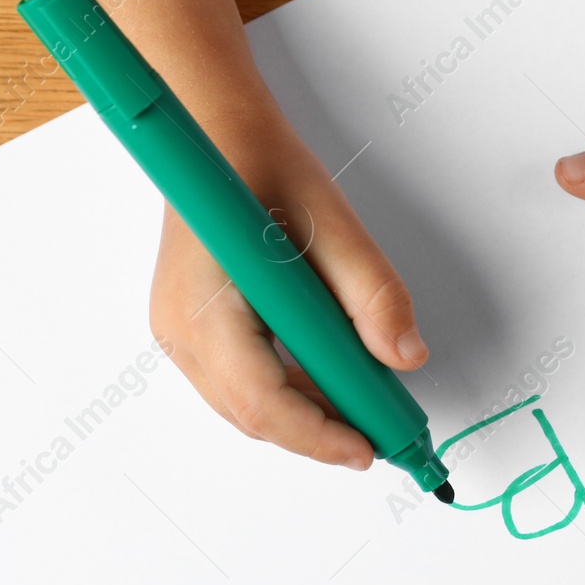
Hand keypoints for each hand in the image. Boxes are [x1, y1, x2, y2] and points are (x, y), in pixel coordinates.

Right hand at [149, 103, 428, 469]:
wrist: (219, 135)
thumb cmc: (262, 166)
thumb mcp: (332, 222)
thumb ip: (372, 293)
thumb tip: (404, 356)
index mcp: (204, 305)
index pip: (260, 401)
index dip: (318, 435)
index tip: (370, 449)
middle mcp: (180, 331)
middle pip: (254, 415)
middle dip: (320, 434)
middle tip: (384, 435)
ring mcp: (181, 336)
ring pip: (248, 407)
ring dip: (308, 417)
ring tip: (367, 411)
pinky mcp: (194, 334)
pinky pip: (243, 385)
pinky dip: (290, 395)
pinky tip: (332, 384)